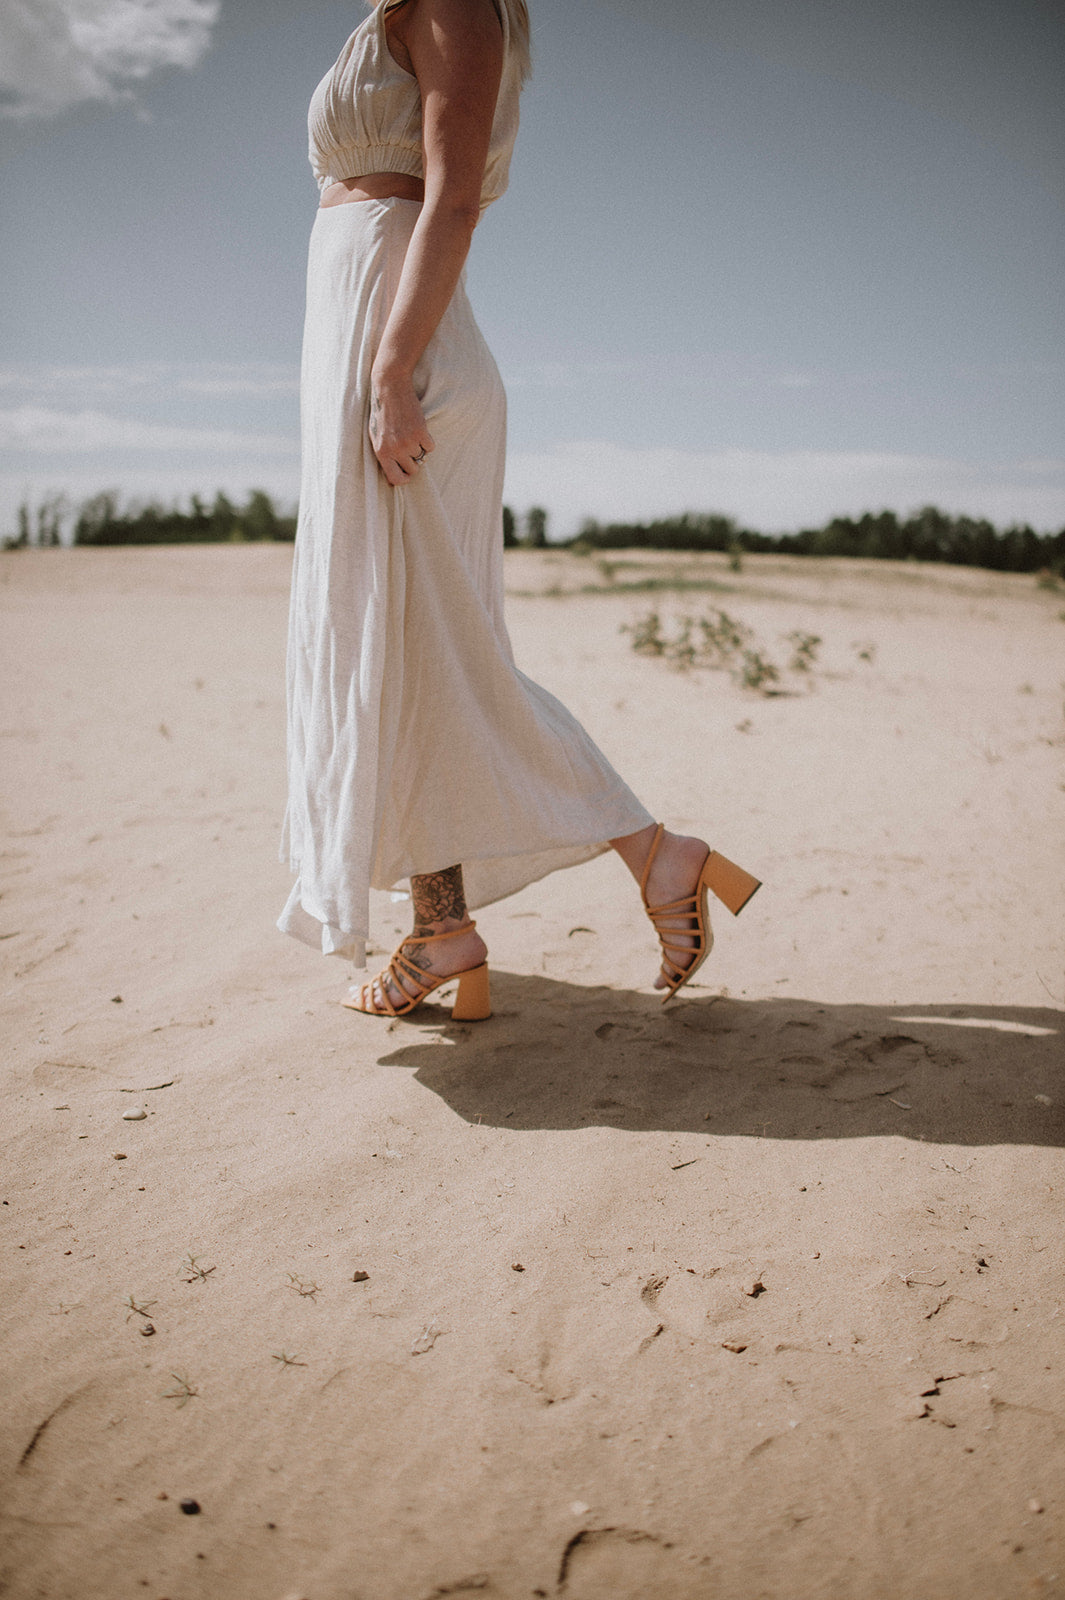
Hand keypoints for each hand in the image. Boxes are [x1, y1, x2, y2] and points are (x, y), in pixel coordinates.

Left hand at [369, 371, 434, 485]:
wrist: (390, 389)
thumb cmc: (381, 413)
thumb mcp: (376, 437)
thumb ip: (384, 456)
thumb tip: (391, 478)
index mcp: (382, 452)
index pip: (396, 479)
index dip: (404, 478)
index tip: (407, 473)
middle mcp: (395, 450)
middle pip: (413, 469)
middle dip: (414, 461)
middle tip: (410, 448)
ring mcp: (409, 442)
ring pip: (422, 457)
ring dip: (419, 448)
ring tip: (410, 433)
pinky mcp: (421, 432)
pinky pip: (431, 447)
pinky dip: (427, 440)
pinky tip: (418, 429)